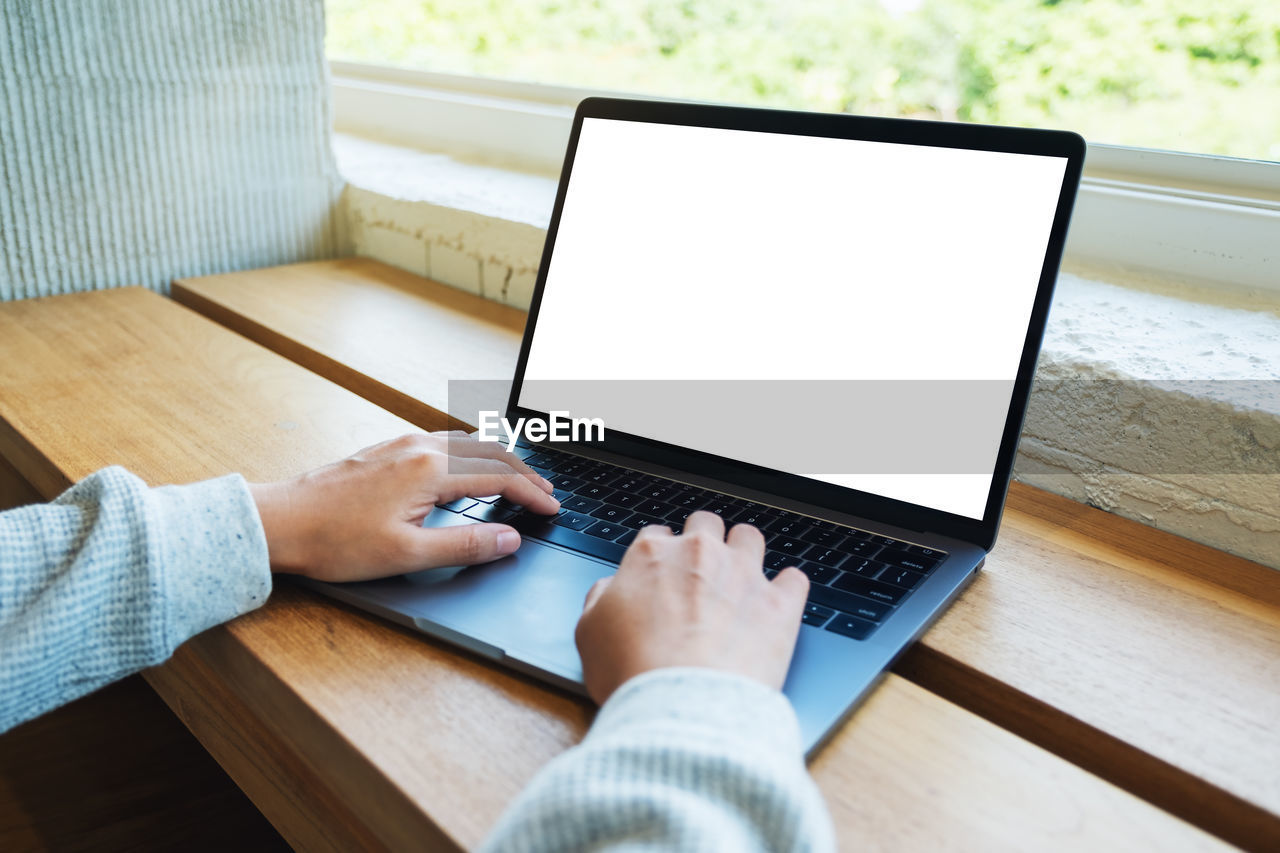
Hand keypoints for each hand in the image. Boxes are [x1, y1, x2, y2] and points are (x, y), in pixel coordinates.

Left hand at [248, 432, 558, 580]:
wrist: (281, 522)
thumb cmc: (335, 542)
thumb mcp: (407, 554)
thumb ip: (465, 544)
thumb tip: (509, 539)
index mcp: (430, 471)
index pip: (499, 477)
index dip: (531, 494)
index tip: (552, 509)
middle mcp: (419, 448)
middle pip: (489, 452)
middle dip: (524, 472)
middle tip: (546, 492)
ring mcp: (401, 444)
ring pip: (466, 442)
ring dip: (498, 458)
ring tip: (518, 475)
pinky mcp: (386, 449)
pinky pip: (443, 441)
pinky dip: (471, 452)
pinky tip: (468, 463)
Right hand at [575, 511, 808, 703]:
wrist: (682, 706)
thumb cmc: (632, 673)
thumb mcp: (589, 633)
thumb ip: (600, 599)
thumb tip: (609, 589)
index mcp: (651, 555)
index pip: (658, 535)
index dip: (660, 556)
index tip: (662, 576)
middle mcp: (700, 553)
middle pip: (706, 524)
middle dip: (703, 542)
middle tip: (700, 573)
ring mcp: (744, 574)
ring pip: (750, 537)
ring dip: (745, 553)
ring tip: (740, 580)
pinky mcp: (780, 604)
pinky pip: (795, 578)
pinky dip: (787, 589)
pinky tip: (777, 604)